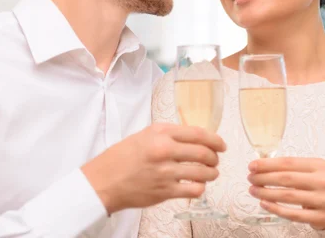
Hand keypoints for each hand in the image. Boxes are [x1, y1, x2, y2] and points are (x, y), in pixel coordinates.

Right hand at [81, 123, 226, 213]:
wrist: (102, 181)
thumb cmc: (122, 157)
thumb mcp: (144, 135)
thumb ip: (169, 135)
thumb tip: (194, 138)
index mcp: (160, 133)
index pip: (198, 134)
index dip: (215, 140)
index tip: (221, 145)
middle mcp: (164, 150)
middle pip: (204, 153)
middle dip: (215, 158)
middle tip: (215, 160)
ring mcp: (165, 172)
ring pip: (203, 172)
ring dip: (212, 174)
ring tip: (210, 174)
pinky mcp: (165, 191)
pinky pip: (194, 190)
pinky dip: (201, 188)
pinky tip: (197, 186)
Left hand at [247, 157, 324, 230]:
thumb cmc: (319, 185)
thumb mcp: (311, 171)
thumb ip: (290, 167)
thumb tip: (261, 165)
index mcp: (319, 165)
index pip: (288, 162)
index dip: (267, 164)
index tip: (252, 165)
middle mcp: (323, 181)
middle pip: (287, 178)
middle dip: (264, 178)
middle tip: (251, 178)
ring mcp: (323, 200)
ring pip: (288, 196)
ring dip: (266, 193)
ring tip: (253, 190)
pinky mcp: (320, 217)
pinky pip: (293, 214)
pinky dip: (276, 208)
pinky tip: (264, 203)